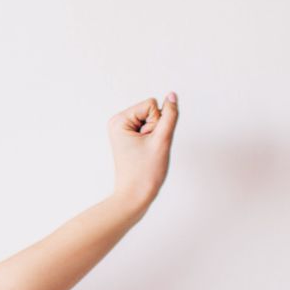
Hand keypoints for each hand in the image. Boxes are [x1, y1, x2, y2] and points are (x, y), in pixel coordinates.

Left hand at [108, 93, 177, 212]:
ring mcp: (123, 130)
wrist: (135, 195)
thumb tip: (172, 95)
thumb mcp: (162, 139)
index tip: (148, 142)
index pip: (152, 104)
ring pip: (154, 119)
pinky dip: (154, 139)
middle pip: (152, 110)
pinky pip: (151, 128)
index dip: (156, 123)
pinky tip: (146, 152)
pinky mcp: (129, 137)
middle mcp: (118, 122)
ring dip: (156, 135)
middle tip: (148, 149)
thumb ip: (170, 114)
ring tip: (147, 152)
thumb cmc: (145, 171)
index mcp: (118, 120)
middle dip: (156, 128)